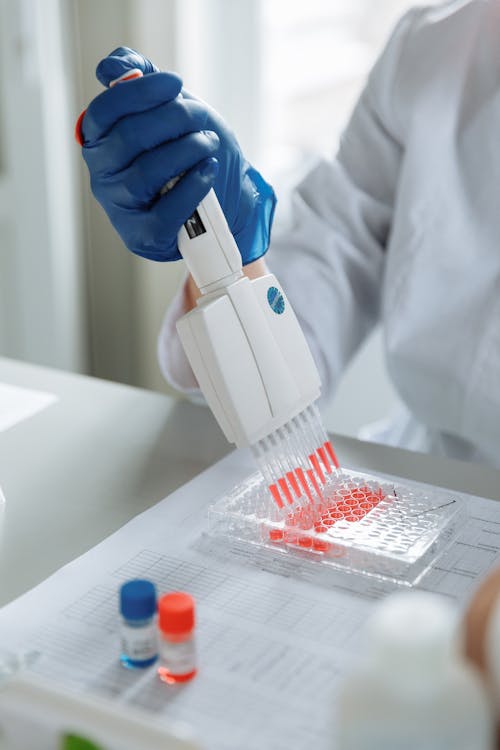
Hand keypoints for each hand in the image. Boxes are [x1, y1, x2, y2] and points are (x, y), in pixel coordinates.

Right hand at [79, 47, 275, 262]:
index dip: (139, 92)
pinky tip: (209, 170)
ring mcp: (120, 207)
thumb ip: (141, 84)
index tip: (175, 83)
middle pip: (129, 137)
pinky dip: (193, 185)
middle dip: (173, 119)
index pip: (105, 110)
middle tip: (200, 116)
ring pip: (148, 172)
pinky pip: (166, 210)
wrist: (220, 203)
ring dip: (187, 151)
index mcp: (100, 141)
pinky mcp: (142, 235)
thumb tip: (113, 66)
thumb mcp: (169, 112)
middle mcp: (102, 174)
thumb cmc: (189, 157)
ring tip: (209, 143)